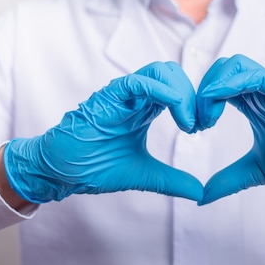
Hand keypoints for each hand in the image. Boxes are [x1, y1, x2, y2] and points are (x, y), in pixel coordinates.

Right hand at [3, 61, 202, 202]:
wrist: (62, 171)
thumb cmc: (93, 167)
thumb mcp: (144, 175)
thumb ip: (172, 181)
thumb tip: (200, 193)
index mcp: (143, 108)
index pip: (176, 88)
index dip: (195, 103)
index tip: (203, 127)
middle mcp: (134, 97)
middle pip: (172, 73)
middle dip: (193, 95)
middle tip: (200, 124)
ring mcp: (121, 95)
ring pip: (159, 71)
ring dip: (182, 92)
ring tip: (189, 122)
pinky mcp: (107, 97)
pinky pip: (138, 82)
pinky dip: (163, 91)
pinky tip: (176, 111)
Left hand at [197, 54, 264, 204]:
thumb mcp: (255, 171)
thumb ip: (228, 180)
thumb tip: (201, 198)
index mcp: (252, 102)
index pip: (216, 84)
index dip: (198, 101)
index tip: (193, 129)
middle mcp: (261, 91)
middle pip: (221, 68)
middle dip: (200, 90)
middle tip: (196, 123)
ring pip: (235, 65)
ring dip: (212, 86)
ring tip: (206, 119)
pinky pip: (256, 76)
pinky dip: (231, 84)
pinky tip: (218, 106)